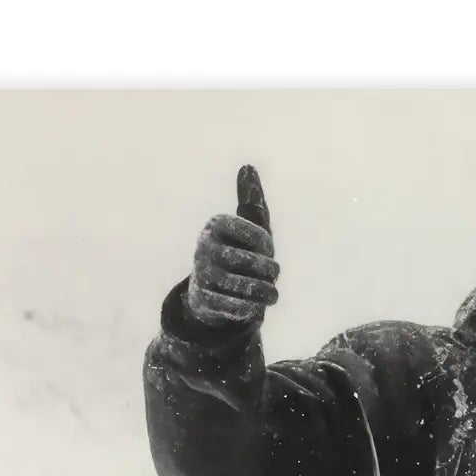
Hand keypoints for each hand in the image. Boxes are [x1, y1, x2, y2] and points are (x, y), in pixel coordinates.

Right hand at [186, 164, 279, 328]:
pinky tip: (255, 306)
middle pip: (246, 261)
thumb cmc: (239, 250)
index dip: (263, 241)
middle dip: (267, 269)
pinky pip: (231, 306)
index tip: (268, 247)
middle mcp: (204, 246)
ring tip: (272, 294)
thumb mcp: (249, 225)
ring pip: (239, 285)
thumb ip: (251, 200)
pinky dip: (249, 308)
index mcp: (216, 224)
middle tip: (274, 273)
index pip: (248, 230)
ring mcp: (201, 273)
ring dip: (263, 292)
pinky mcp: (203, 299)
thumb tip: (247, 167)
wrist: (214, 288)